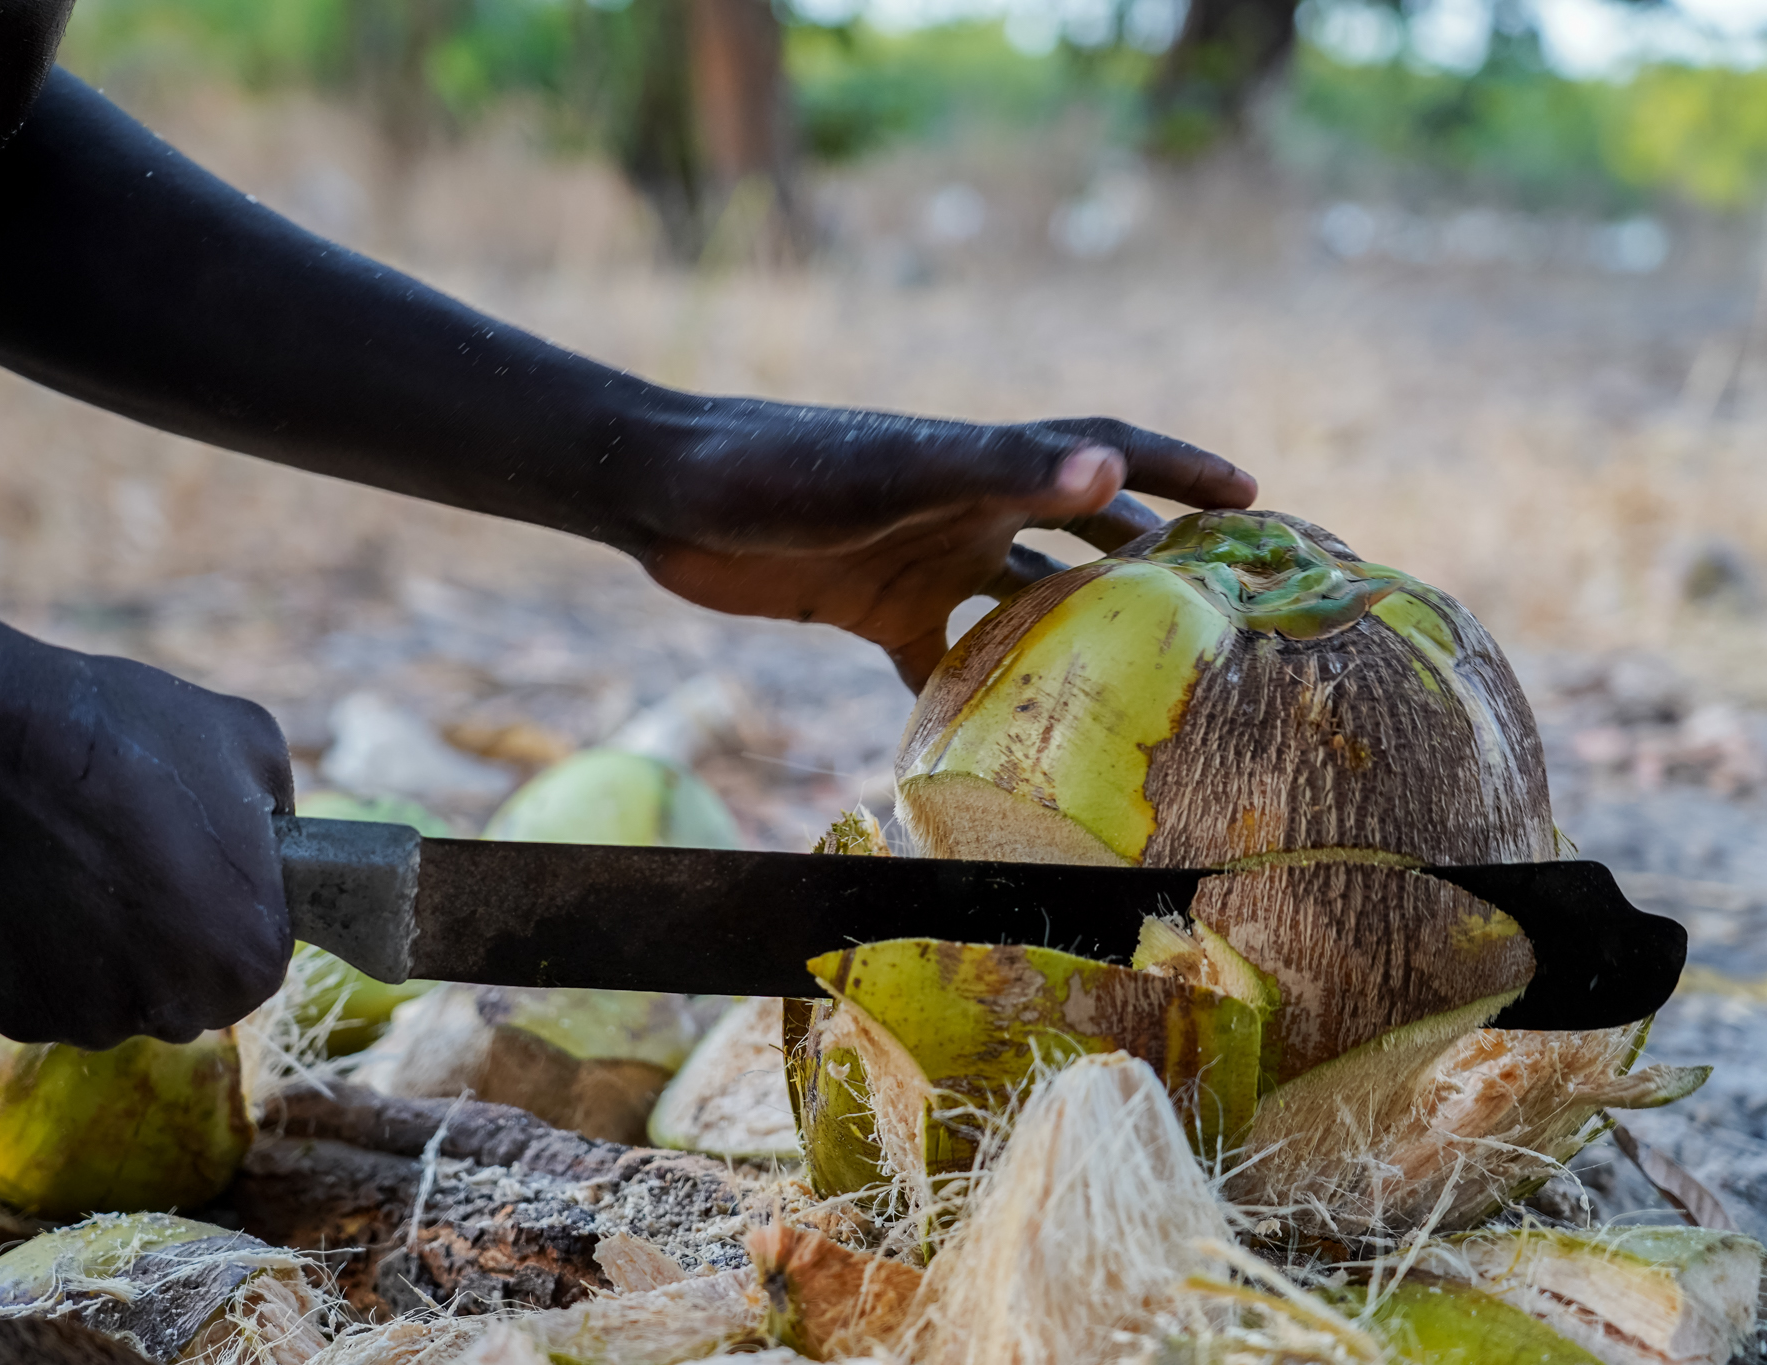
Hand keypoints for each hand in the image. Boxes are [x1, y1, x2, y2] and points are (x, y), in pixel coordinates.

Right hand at [0, 650, 294, 1048]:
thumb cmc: (127, 740)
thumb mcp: (250, 743)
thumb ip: (278, 810)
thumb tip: (269, 837)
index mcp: (251, 961)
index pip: (253, 958)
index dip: (225, 908)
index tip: (192, 864)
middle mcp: (180, 1012)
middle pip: (185, 991)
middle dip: (168, 939)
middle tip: (130, 863)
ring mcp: (92, 1022)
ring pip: (112, 999)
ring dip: (99, 950)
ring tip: (71, 867)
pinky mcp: (16, 1020)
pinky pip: (43, 995)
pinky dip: (35, 956)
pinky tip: (25, 890)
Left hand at [637, 411, 1255, 688]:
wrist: (672, 493)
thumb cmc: (786, 465)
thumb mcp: (901, 471)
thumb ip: (1000, 471)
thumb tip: (1111, 471)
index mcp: (987, 465)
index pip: (1106, 453)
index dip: (1182, 467)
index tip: (1255, 499)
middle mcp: (968, 508)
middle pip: (1080, 533)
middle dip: (1149, 562)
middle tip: (1218, 614)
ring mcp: (924, 559)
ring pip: (1022, 604)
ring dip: (1071, 637)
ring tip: (1135, 692)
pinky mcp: (874, 607)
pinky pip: (941, 661)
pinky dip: (971, 699)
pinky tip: (1000, 753)